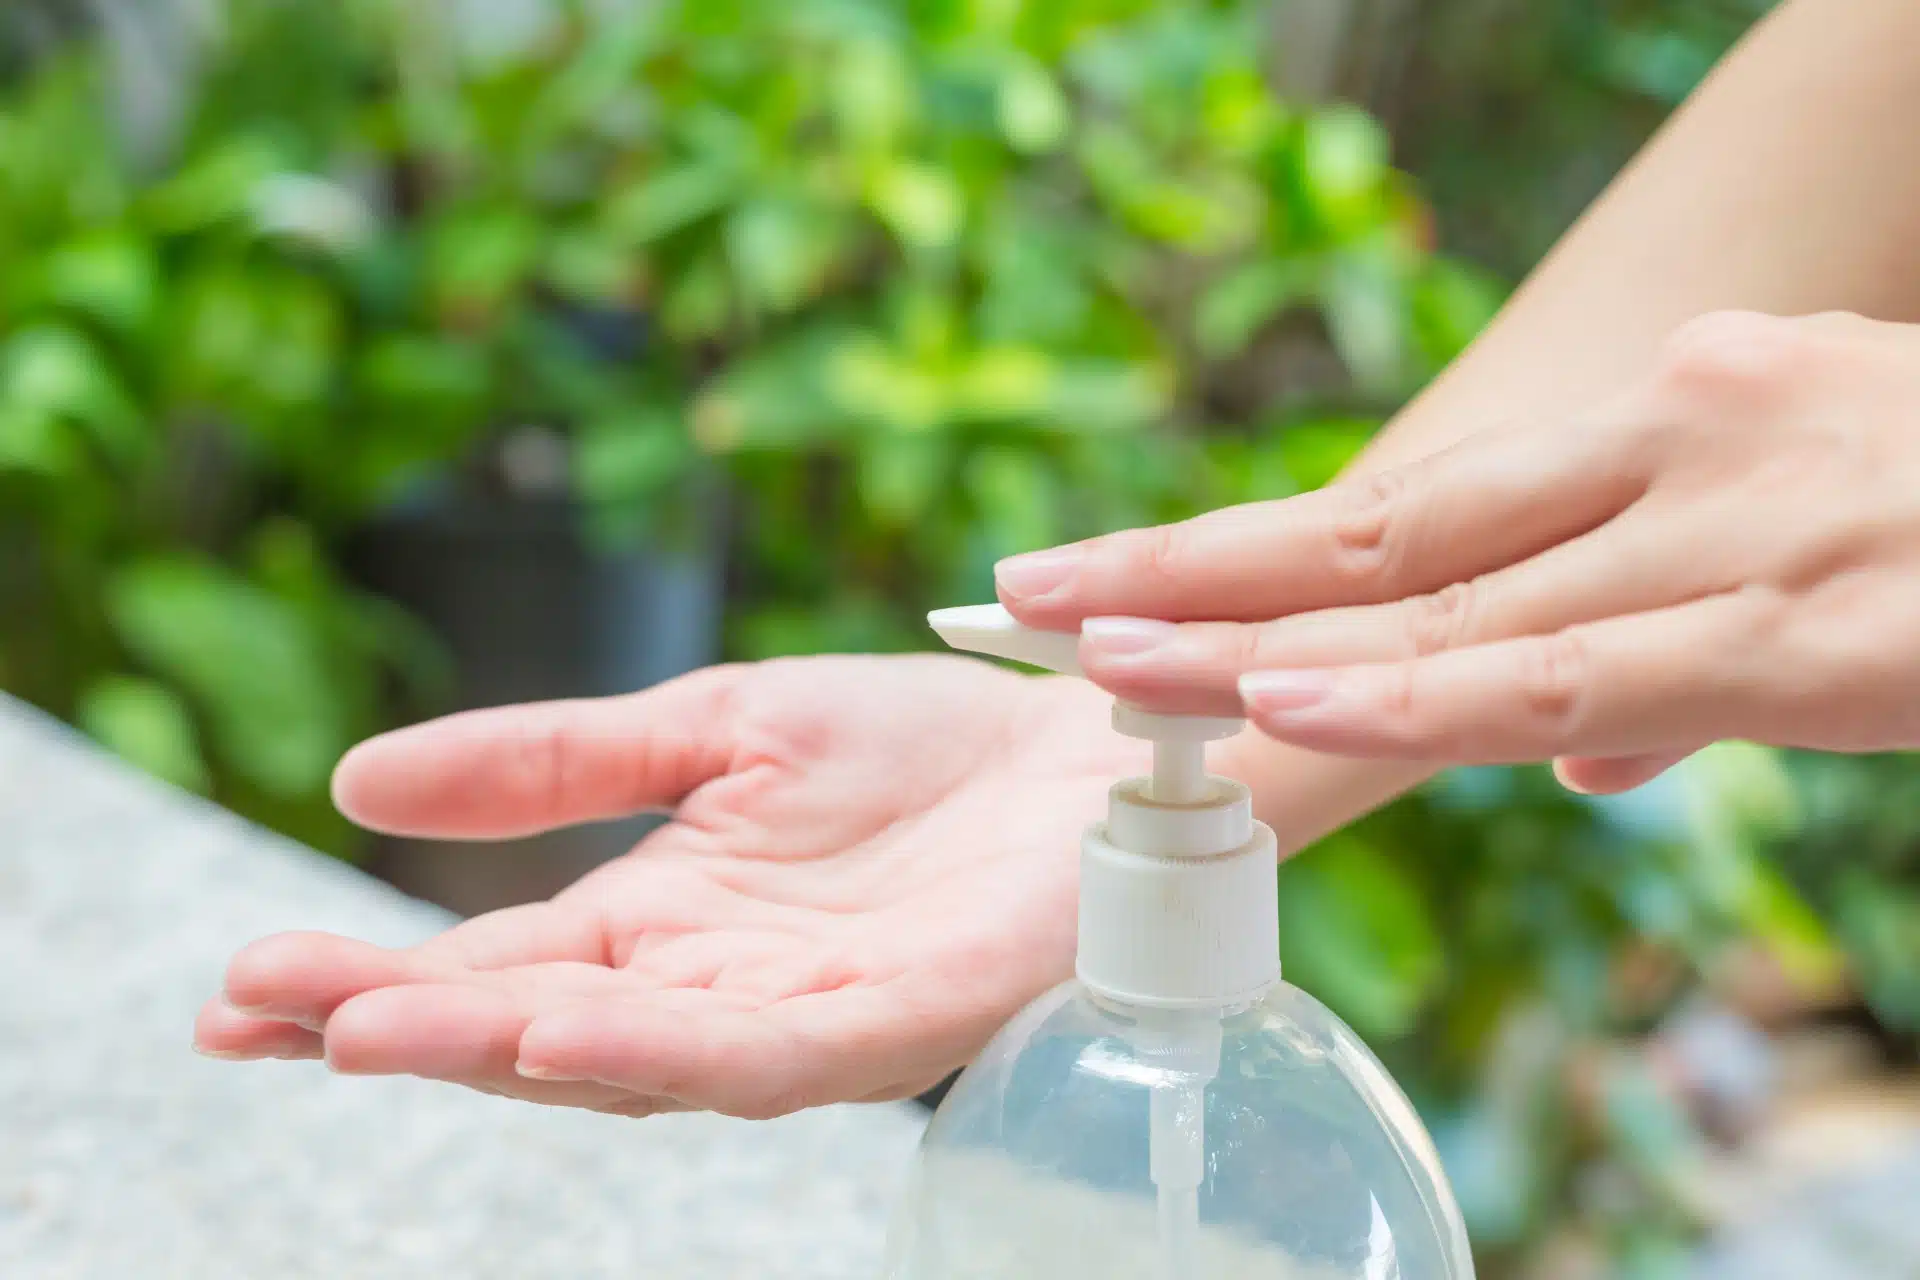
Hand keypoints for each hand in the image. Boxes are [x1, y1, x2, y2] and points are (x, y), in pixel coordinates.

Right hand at [194, 655, 1142, 1118]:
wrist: (1091, 739)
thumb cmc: (923, 746)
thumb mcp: (713, 728)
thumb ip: (555, 764)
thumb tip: (358, 782)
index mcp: (665, 919)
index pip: (491, 964)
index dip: (367, 978)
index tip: (240, 984)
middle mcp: (714, 986)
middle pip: (533, 1026)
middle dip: (395, 1025)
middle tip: (254, 1010)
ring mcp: (802, 1016)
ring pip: (627, 1057)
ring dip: (497, 1048)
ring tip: (368, 1029)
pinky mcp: (895, 1022)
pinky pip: (763, 1057)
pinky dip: (660, 1049)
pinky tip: (565, 1028)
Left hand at [995, 311, 1919, 791]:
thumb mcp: (1825, 553)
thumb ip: (1677, 654)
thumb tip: (1578, 751)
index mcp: (1679, 421)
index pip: (1418, 504)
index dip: (1251, 548)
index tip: (1113, 580)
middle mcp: (1684, 442)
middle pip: (1381, 525)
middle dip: (1187, 565)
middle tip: (1022, 593)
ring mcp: (1737, 526)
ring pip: (1440, 600)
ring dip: (1250, 632)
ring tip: (1088, 652)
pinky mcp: (1809, 627)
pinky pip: (1569, 674)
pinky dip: (1417, 694)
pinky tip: (1287, 700)